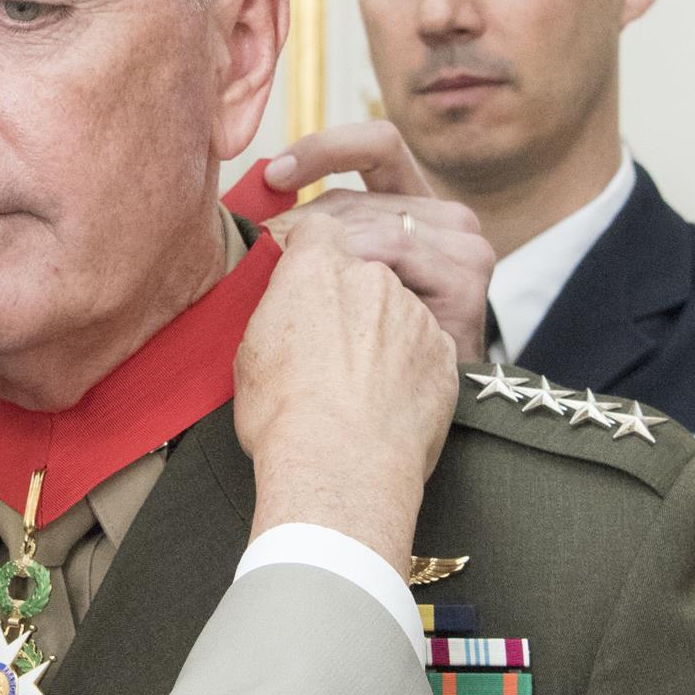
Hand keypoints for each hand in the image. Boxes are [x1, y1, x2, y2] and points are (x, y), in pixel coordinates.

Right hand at [234, 219, 456, 570]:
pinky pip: (424, 345)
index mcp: (317, 267)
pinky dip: (407, 363)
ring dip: (380, 329)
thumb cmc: (282, 415)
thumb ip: (276, 306)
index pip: (319, 225)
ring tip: (355, 380)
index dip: (310, 248)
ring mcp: (414, 313)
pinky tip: (385, 398)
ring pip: (396, 307)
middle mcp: (373, 278)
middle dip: (348, 293)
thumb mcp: (250, 351)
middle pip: (362, 266)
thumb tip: (283, 299)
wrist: (340, 469)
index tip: (303, 274)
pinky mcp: (444, 351)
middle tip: (326, 337)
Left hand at [257, 121, 493, 358]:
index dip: (323, 149)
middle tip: (259, 256)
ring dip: (323, 253)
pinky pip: (395, 248)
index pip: (376, 145)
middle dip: (301, 226)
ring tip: (290, 292)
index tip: (272, 177)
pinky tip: (335, 298)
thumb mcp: (330, 277)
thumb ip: (310, 236)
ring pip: (372, 222)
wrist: (386, 423)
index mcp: (413, 206)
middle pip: (357, 197)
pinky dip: (355, 266)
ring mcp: (464, 245)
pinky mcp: (467, 277)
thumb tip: (257, 204)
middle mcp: (446, 218)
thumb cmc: (348, 356)